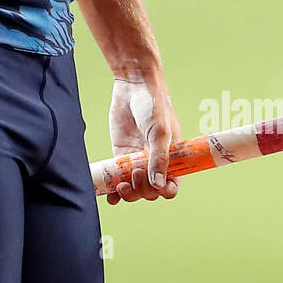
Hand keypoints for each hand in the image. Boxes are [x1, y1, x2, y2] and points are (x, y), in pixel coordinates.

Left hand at [107, 77, 181, 203]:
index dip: (164, 191)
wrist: (134, 86)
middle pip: (151, 191)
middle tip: (135, 173)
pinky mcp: (121, 155)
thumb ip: (158, 158)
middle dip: (143, 190)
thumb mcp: (159, 131)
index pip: (172, 186)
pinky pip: (119, 178)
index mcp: (172, 159)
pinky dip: (114, 191)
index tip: (155, 185)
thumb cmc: (154, 105)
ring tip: (120, 185)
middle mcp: (155, 163)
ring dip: (129, 193)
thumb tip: (158, 185)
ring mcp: (137, 160)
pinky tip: (110, 196)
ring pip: (134, 189)